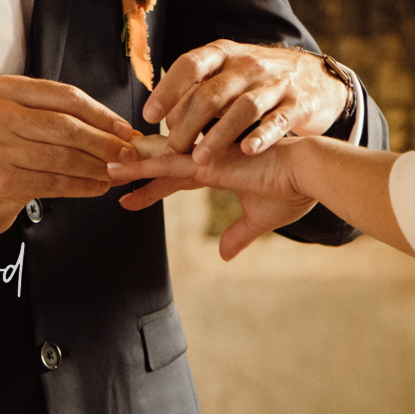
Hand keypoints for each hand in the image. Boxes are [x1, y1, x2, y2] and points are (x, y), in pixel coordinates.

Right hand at [0, 76, 138, 236]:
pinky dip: (82, 186)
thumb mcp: (20, 120)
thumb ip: (59, 117)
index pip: (66, 97)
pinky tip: (97, 187)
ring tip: (117, 173)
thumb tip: (116, 131)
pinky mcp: (3, 180)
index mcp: (8, 91)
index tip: (125, 129)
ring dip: (98, 167)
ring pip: (64, 157)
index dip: (102, 114)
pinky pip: (55, 182)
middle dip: (104, 142)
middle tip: (129, 154)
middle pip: (67, 126)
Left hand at [111, 135, 318, 259]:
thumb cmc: (293, 190)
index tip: (129, 198)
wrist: (310, 173)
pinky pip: (167, 162)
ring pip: (158, 160)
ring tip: (104, 167)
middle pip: (161, 166)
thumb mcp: (259, 219)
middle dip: (134, 172)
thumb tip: (223, 255)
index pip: (176, 179)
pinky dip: (142, 164)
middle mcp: (207, 160)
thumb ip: (238, 235)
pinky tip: (122, 164)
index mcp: (219, 169)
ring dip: (130, 165)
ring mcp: (205, 158)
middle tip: (105, 175)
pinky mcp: (207, 162)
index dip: (152, 189)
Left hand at [143, 40, 350, 160]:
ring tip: (200, 159)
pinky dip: (262, 135)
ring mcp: (276, 83)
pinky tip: (247, 151)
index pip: (191, 65)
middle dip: (188, 123)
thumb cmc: (259, 81)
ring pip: (244, 107)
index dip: (168, 90)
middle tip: (172, 148)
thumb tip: (162, 120)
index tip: (150, 116)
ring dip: (219, 134)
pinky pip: (279, 119)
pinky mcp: (300, 103)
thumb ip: (196, 92)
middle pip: (212, 92)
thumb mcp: (227, 75)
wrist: (319, 79)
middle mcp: (249, 65)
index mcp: (225, 54)